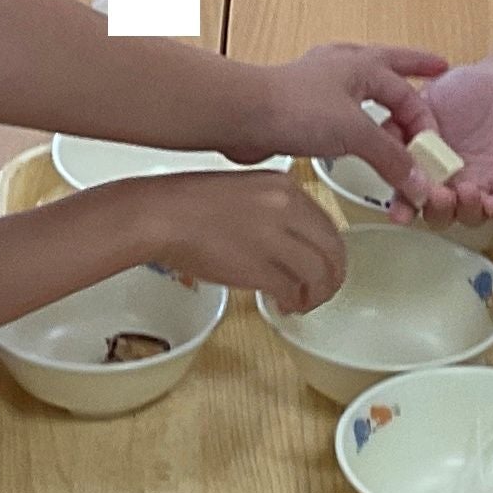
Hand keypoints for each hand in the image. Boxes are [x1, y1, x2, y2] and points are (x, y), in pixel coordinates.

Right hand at [130, 169, 345, 310]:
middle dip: (332, 276)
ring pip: (319, 274)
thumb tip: (288, 236)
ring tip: (303, 303)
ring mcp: (275, 238)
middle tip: (323, 290)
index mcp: (284, 186)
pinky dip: (294, 302)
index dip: (331, 251)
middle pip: (332, 250)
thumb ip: (273, 207)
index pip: (327, 223)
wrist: (160, 215)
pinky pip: (293, 290)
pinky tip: (285, 306)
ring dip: (316, 294)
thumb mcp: (244, 189)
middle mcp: (287, 208)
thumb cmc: (188, 204)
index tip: (325, 264)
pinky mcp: (260, 267)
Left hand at [222, 44, 447, 198]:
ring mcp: (322, 86)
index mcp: (363, 64)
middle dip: (413, 69)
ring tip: (397, 107)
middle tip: (435, 68)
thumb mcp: (355, 132)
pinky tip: (355, 134)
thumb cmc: (293, 107)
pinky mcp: (303, 108)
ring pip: (363, 89)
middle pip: (389, 67)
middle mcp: (344, 68)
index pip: (408, 93)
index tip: (434, 148)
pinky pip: (342, 113)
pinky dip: (357, 124)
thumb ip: (391, 158)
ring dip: (383, 101)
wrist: (242, 114)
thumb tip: (418, 181)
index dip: (425, 121)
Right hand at [407, 60, 492, 224]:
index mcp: (426, 166)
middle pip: (438, 215)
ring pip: (469, 216)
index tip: (400, 212)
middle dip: (435, 210)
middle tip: (436, 195)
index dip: (404, 207)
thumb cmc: (465, 88)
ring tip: (466, 190)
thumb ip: (403, 119)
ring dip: (465, 210)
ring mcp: (481, 185)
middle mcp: (451, 182)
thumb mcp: (426, 99)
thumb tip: (381, 134)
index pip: (410, 194)